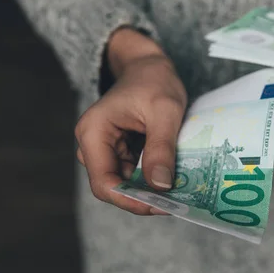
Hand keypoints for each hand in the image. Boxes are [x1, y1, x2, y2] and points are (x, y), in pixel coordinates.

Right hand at [75, 28, 186, 214]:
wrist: (148, 65)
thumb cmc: (154, 80)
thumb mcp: (164, 110)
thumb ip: (161, 147)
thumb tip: (161, 186)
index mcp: (93, 133)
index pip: (104, 182)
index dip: (130, 201)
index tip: (162, 206)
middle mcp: (92, 145)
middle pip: (114, 186)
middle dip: (143, 198)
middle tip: (177, 204)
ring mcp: (105, 149)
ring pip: (125, 183)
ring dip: (150, 190)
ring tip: (180, 194)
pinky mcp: (119, 151)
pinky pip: (134, 173)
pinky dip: (152, 179)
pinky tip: (174, 180)